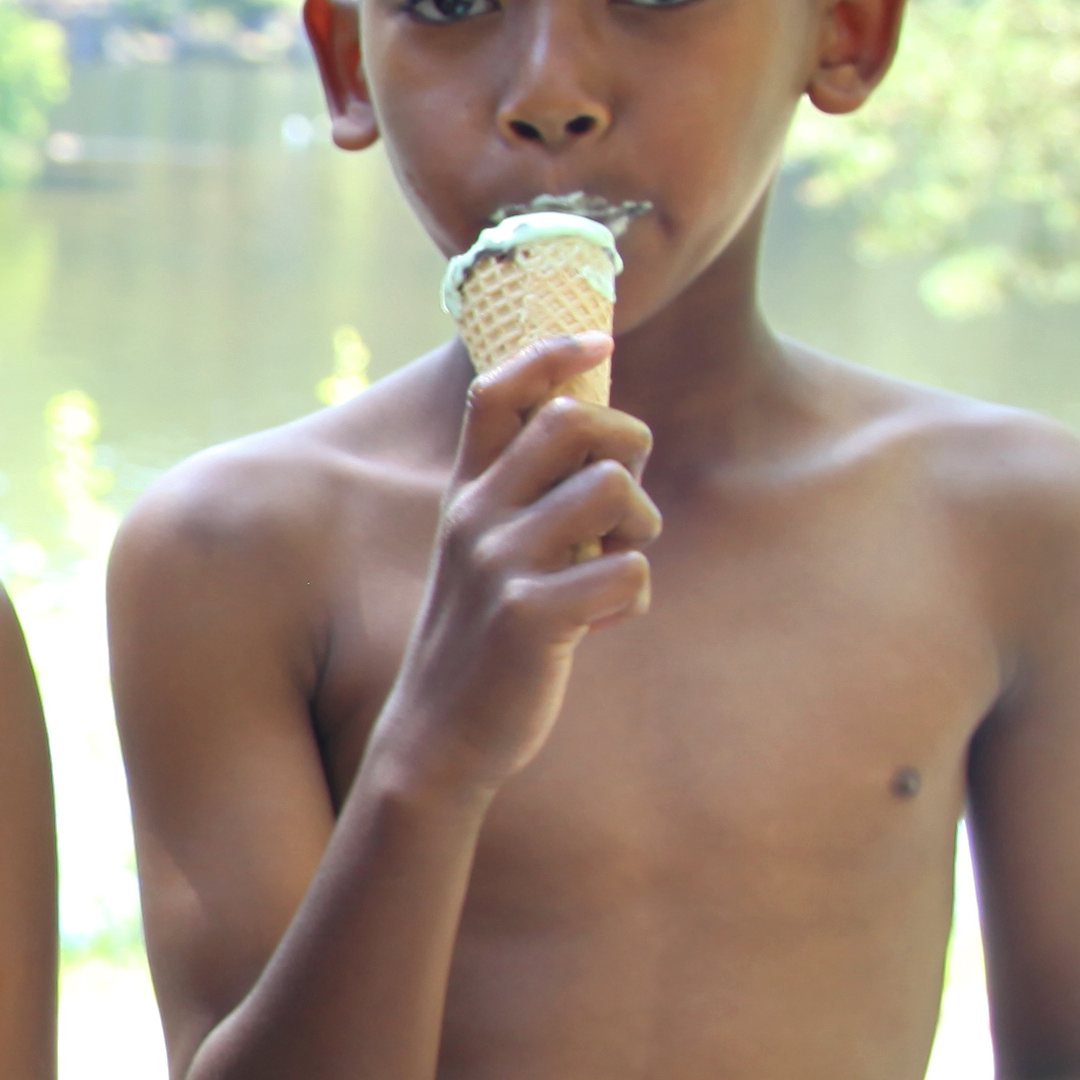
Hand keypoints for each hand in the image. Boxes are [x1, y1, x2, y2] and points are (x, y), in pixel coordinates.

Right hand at [372, 339, 657, 803]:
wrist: (438, 738)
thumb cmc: (480, 642)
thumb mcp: (486, 557)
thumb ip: (527, 502)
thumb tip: (601, 445)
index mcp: (466, 496)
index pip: (498, 392)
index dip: (552, 351)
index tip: (599, 341)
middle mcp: (477, 518)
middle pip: (572, 420)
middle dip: (626, 444)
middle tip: (624, 501)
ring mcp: (501, 565)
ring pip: (610, 490)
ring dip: (641, 524)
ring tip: (618, 563)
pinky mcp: (531, 616)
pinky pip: (627, 572)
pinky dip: (633, 597)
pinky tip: (602, 624)